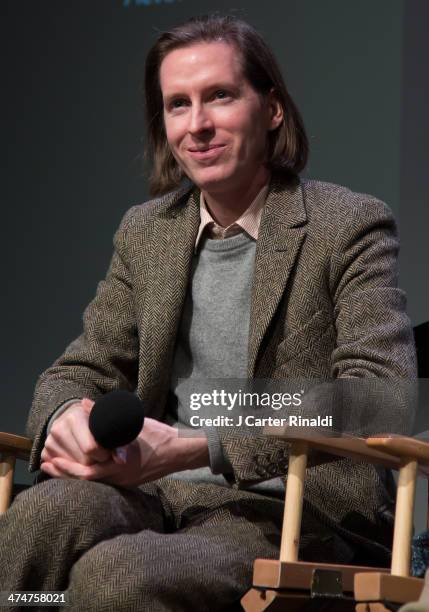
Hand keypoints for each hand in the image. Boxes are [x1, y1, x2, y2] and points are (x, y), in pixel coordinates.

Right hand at [40, 398, 111, 471]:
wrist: (76, 417)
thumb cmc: (96, 421)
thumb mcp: (107, 424)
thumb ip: (116, 440)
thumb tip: (121, 460)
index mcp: (74, 417)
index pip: (91, 448)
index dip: (104, 454)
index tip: (110, 453)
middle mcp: (58, 428)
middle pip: (82, 460)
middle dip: (96, 462)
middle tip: (103, 456)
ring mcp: (49, 441)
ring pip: (72, 468)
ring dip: (85, 467)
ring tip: (93, 457)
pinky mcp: (45, 452)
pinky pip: (60, 472)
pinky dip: (74, 470)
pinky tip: (81, 462)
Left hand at [41, 417, 209, 486]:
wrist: (180, 452)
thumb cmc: (158, 436)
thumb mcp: (130, 423)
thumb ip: (105, 415)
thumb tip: (82, 404)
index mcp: (119, 467)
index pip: (85, 473)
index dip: (66, 467)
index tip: (51, 460)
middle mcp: (119, 478)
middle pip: (84, 481)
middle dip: (64, 473)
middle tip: (46, 465)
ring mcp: (124, 481)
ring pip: (93, 482)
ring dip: (74, 473)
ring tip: (57, 466)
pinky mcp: (128, 479)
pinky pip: (103, 480)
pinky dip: (88, 474)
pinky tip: (81, 467)